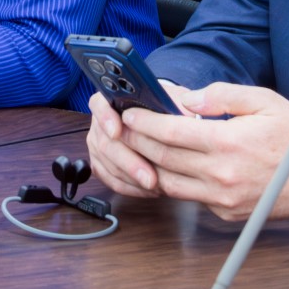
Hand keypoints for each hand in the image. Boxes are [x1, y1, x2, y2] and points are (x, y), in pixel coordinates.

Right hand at [86, 81, 196, 198]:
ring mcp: (99, 143)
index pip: (100, 104)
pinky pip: (110, 179)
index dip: (106, 118)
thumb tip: (189, 106)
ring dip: (131, 178)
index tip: (117, 131)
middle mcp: (101, 121)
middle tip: (149, 177)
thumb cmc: (166, 108)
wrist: (161, 121)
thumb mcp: (174, 99)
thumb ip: (177, 101)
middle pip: (105, 142)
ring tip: (155, 186)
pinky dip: (129, 187)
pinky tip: (148, 190)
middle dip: (129, 162)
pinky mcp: (102, 164)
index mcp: (113, 99)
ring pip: (107, 164)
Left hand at [115, 83, 288, 222]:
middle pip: (161, 159)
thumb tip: (185, 99)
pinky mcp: (225, 214)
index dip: (143, 122)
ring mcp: (222, 199)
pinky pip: (189, 197)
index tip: (129, 113)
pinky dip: (173, 181)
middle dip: (136, 141)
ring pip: (168, 184)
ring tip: (137, 146)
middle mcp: (221, 175)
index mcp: (228, 143)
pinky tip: (166, 165)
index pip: (170, 133)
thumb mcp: (263, 101)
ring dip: (148, 165)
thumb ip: (220, 95)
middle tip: (123, 127)